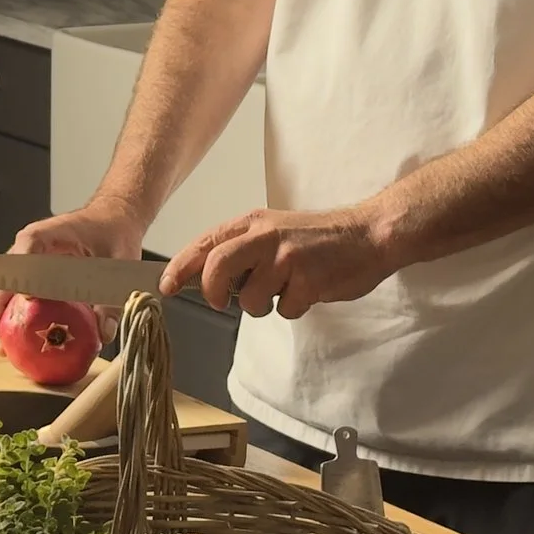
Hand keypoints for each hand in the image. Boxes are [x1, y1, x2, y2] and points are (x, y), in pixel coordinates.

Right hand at [0, 197, 147, 335]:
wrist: (112, 219)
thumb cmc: (111, 231)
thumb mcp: (119, 263)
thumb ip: (112, 300)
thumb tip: (103, 333)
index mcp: (49, 233)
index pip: (28, 248)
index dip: (23, 272)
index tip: (26, 299)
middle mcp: (32, 245)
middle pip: (6, 271)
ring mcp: (30, 258)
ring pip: (7, 284)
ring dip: (3, 312)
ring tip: (3, 343)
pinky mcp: (35, 271)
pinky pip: (20, 291)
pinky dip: (16, 312)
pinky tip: (20, 336)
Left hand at [158, 205, 394, 318]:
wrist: (368, 234)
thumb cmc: (317, 238)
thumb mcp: (273, 232)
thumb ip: (242, 250)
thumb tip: (206, 280)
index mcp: (252, 223)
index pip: (205, 244)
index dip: (180, 267)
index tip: (165, 287)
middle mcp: (265, 236)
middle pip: (217, 266)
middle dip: (212, 291)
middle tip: (219, 303)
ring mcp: (288, 258)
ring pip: (252, 298)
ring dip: (262, 307)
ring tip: (283, 291)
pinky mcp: (310, 280)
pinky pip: (286, 310)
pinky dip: (293, 309)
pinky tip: (308, 292)